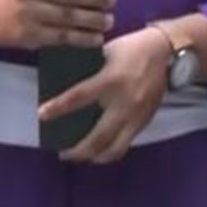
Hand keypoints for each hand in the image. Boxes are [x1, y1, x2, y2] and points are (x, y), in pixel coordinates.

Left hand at [39, 26, 169, 164]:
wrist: (164, 52)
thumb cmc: (130, 48)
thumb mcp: (106, 53)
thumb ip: (88, 69)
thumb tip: (64, 83)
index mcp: (110, 80)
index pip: (79, 98)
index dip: (58, 108)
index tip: (42, 115)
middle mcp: (123, 103)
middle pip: (97, 137)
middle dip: (77, 151)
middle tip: (62, 153)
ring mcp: (136, 116)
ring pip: (114, 149)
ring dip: (94, 157)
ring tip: (81, 157)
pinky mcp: (144, 122)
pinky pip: (125, 144)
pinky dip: (110, 151)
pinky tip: (100, 150)